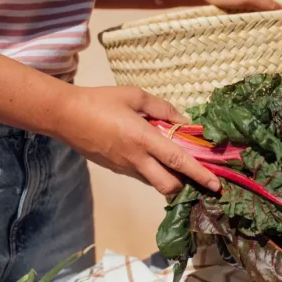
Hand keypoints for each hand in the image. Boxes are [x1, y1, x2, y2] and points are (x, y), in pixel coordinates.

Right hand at [56, 86, 220, 195]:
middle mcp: (136, 159)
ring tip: (173, 161)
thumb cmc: (101, 101)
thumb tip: (183, 121)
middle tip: (194, 173)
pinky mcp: (115, 170)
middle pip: (168, 186)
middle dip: (185, 185)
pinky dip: (152, 171)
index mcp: (143, 139)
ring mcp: (124, 168)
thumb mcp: (134, 96)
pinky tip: (150, 155)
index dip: (200, 174)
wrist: (65, 116)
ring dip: (168, 178)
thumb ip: (162, 108)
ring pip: (154, 183)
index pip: (178, 161)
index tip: (216, 184)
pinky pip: (141, 176)